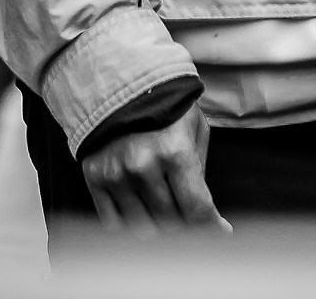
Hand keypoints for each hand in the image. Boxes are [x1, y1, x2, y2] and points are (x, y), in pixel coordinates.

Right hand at [79, 105, 229, 232]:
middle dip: (187, 225)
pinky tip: (144, 215)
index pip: (196, 208)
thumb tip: (204, 213)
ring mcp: (116, 175)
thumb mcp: (195, 130)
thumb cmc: (166, 106)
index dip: (211, 227)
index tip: (220, 232)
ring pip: (143, 229)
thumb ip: (199, 172)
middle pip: (171, 223)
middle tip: (193, 219)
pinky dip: (132, 226)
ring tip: (168, 214)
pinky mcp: (95, 179)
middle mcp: (143, 166)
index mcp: (175, 151)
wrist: (120, 83)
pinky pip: (114, 224)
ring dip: (160, 228)